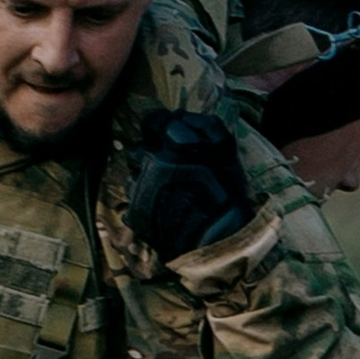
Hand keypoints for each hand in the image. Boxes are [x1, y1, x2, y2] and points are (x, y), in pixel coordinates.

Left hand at [127, 109, 252, 259]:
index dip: (160, 128)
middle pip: (139, 148)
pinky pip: (133, 200)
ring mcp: (141, 187)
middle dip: (150, 155)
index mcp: (174, 142)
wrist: (218, 243)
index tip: (168, 137)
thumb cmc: (227, 195)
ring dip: (146, 179)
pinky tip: (162, 210)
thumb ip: (204, 127)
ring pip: (134, 174)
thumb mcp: (226, 151)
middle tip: (169, 170)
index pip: (153, 121)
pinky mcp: (135, 211)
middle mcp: (152, 160)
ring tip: (167, 193)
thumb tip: (180, 116)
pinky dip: (143, 202)